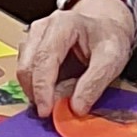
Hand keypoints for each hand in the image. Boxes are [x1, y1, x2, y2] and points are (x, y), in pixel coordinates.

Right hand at [17, 0, 136, 120]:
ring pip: (24, 70)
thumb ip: (94, 83)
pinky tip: (54, 91)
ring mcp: (33, 37)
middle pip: (28, 66)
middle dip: (37, 93)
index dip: (42, 88)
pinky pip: (27, 71)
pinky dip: (36, 86)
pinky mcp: (31, 47)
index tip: (46, 111)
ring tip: (58, 99)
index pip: (44, 59)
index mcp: (62, 25)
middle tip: (54, 112)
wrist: (106, 25)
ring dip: (36, 90)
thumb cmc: (109, 39)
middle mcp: (42, 28)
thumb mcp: (112, 59)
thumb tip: (75, 108)